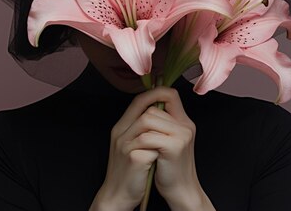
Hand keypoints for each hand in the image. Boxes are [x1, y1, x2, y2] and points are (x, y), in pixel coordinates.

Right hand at [92, 86, 178, 209]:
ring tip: (164, 149)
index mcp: (121, 128)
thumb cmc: (129, 171)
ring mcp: (125, 146)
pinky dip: (160, 154)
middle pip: (146, 112)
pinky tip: (159, 162)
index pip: (138, 101)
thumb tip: (160, 111)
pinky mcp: (133, 160)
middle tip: (172, 130)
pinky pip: (153, 148)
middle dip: (164, 121)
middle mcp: (120, 134)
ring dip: (162, 138)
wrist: (117, 195)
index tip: (168, 97)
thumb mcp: (130, 145)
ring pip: (149, 127)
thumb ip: (140, 129)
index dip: (155, 95)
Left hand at [135, 86, 202, 209]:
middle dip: (140, 121)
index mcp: (183, 121)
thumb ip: (162, 124)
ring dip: (139, 133)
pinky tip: (144, 154)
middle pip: (153, 107)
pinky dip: (140, 144)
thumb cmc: (169, 168)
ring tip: (141, 147)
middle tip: (139, 139)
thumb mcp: (167, 141)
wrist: (180, 190)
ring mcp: (182, 134)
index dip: (154, 94)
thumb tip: (145, 106)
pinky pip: (148, 136)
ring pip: (148, 118)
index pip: (169, 94)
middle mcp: (185, 124)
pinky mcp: (175, 146)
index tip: (142, 107)